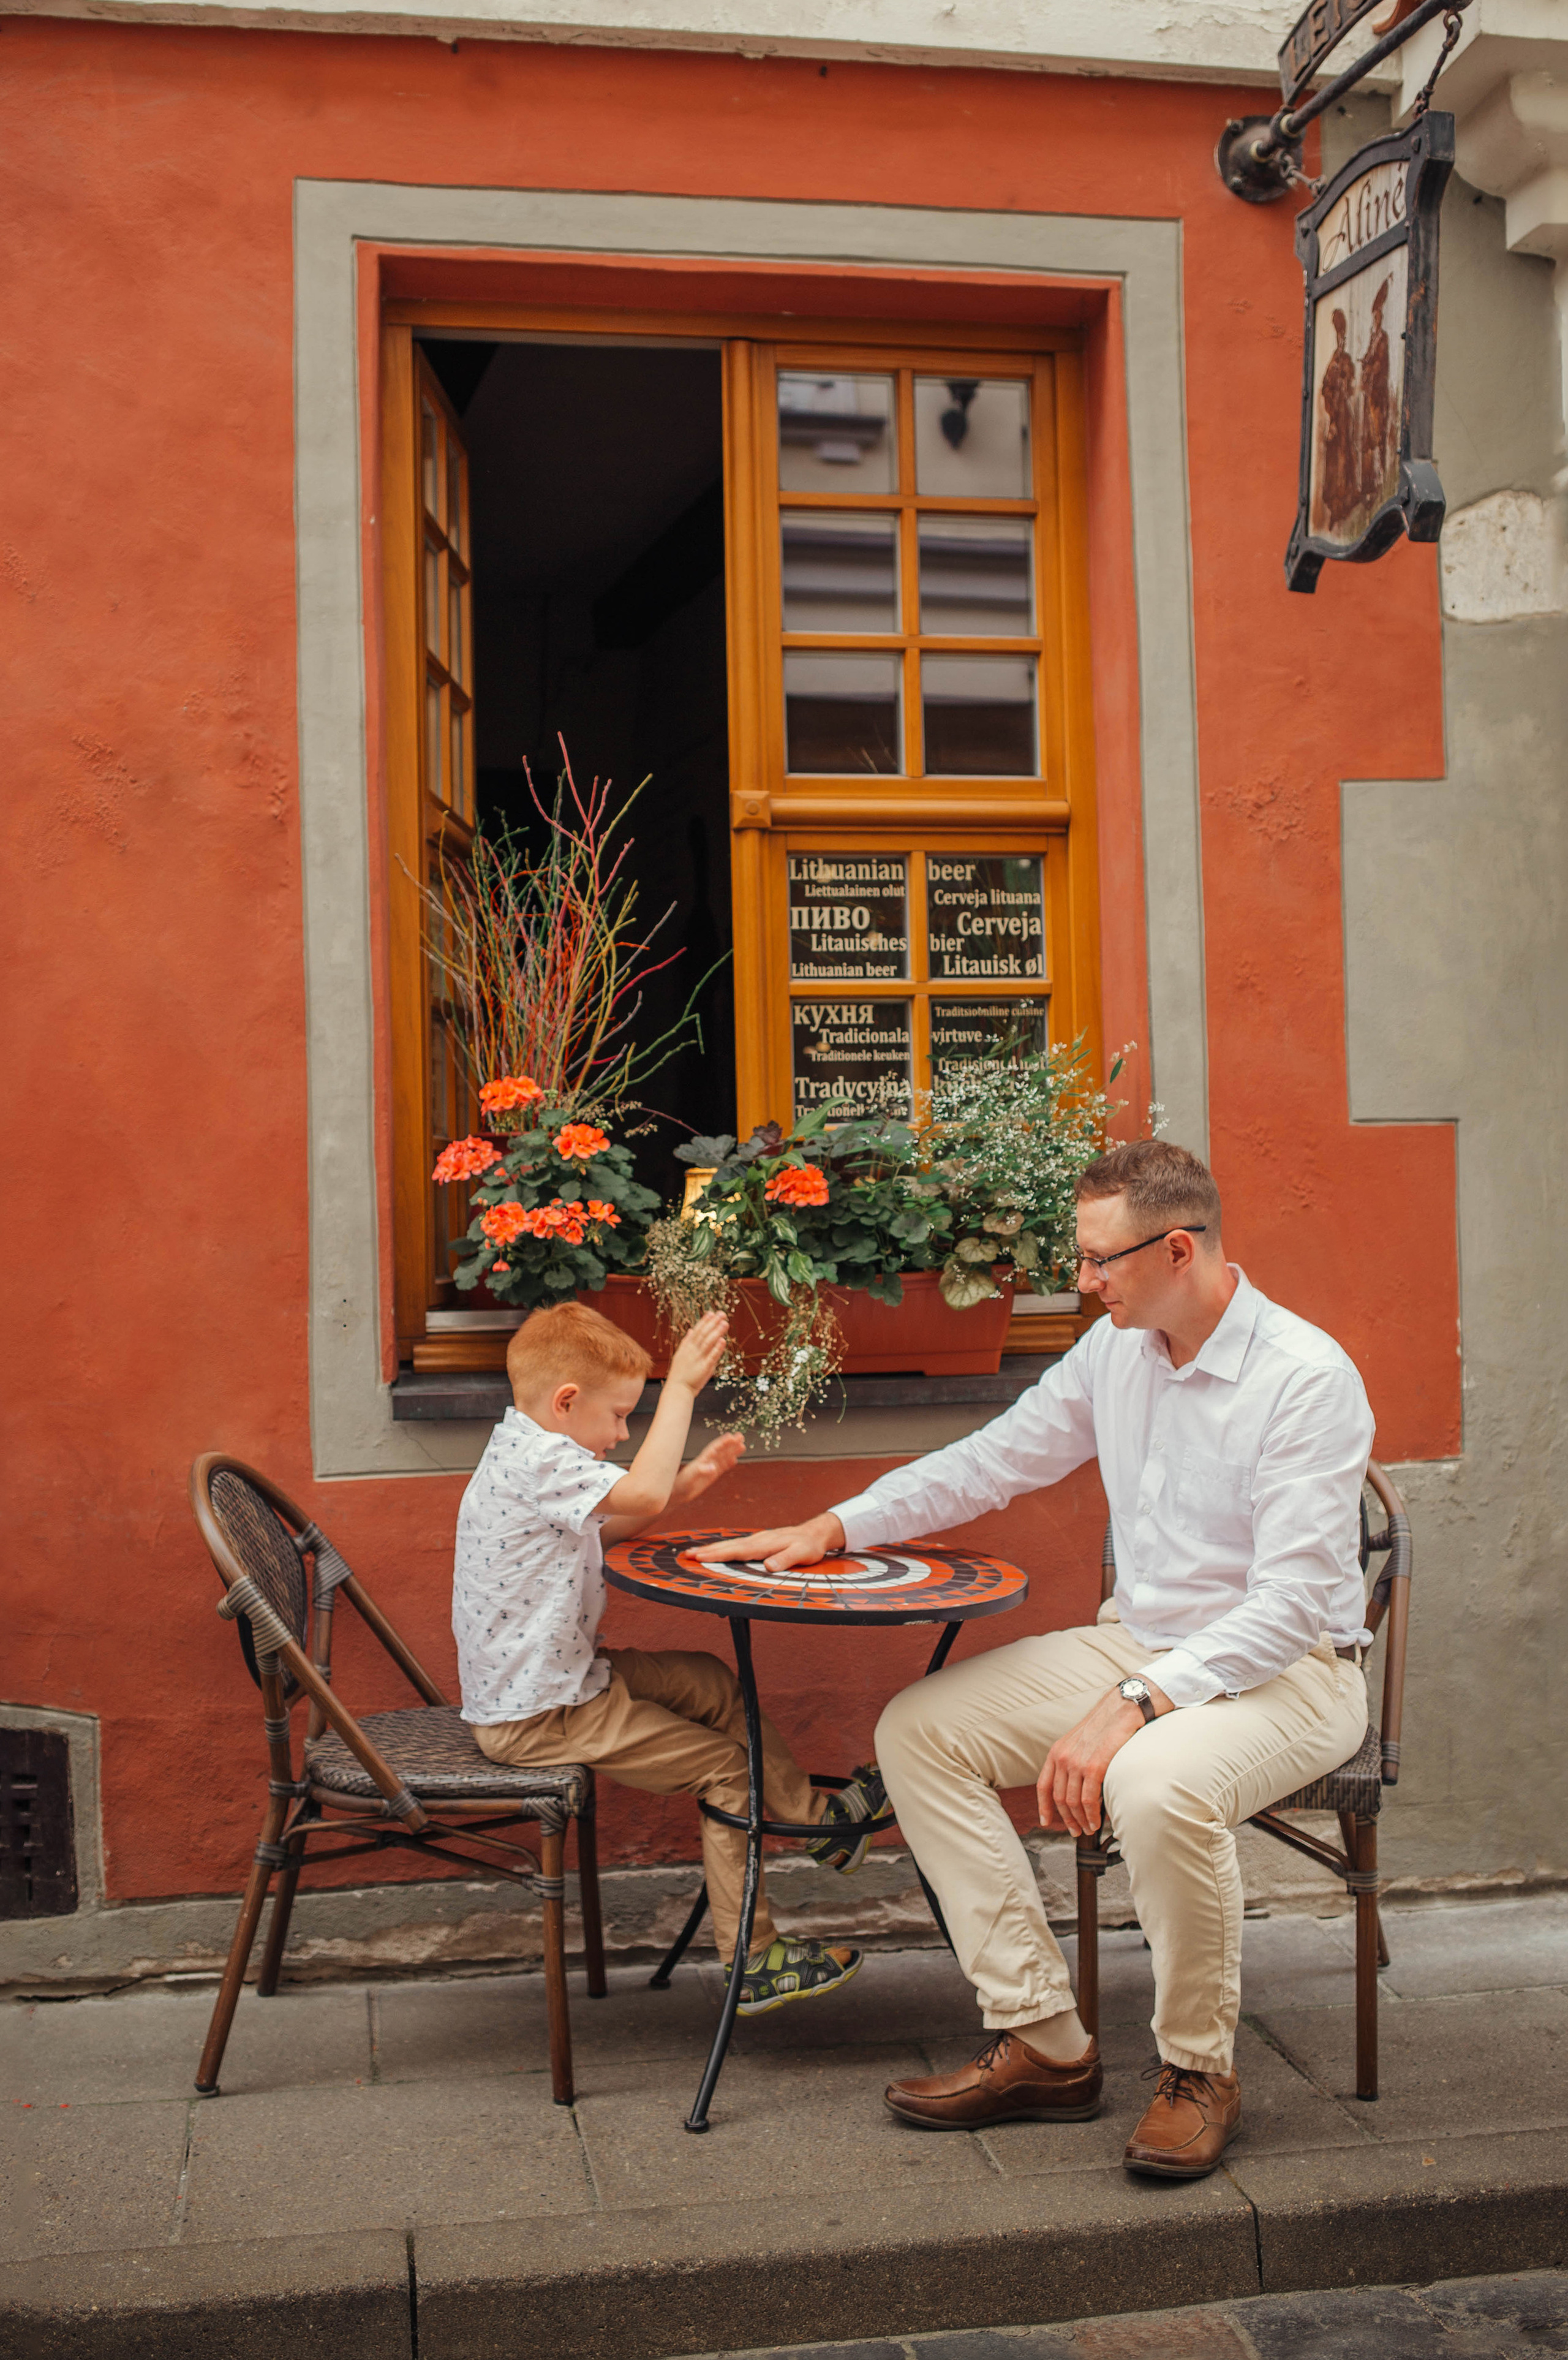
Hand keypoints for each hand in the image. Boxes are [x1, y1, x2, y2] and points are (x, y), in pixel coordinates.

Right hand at [666, 1311, 728, 1396]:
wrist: (677, 1390)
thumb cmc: (680, 1373)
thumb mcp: (680, 1355)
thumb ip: (687, 1342)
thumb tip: (691, 1330)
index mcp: (686, 1348)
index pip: (696, 1332)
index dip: (704, 1322)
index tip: (712, 1313)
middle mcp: (692, 1351)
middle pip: (703, 1334)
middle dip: (713, 1323)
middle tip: (722, 1314)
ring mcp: (698, 1359)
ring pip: (708, 1343)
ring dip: (717, 1332)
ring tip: (725, 1323)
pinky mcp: (704, 1368)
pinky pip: (712, 1357)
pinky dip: (717, 1349)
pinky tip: (723, 1340)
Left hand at [669, 1434, 744, 1506]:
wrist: (677, 1492)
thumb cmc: (681, 1484)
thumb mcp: (691, 1477)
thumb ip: (701, 1471)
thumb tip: (713, 1467)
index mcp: (702, 1460)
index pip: (714, 1448)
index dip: (723, 1442)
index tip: (731, 1436)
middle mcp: (707, 1462)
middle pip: (721, 1450)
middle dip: (731, 1444)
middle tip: (741, 1436)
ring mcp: (709, 1468)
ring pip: (723, 1458)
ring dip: (732, 1452)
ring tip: (742, 1445)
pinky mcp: (711, 1475)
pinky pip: (722, 1467)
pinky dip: (728, 1463)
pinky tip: (735, 1460)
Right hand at [694, 1512, 845, 1572]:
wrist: (815, 1533)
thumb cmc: (809, 1546)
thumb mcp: (802, 1554)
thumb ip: (785, 1559)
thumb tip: (768, 1566)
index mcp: (765, 1544)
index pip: (737, 1550)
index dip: (718, 1555)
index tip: (701, 1557)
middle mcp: (757, 1540)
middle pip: (728, 1546)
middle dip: (707, 1551)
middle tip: (687, 1555)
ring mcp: (756, 1540)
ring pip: (730, 1544)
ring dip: (711, 1549)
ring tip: (693, 1552)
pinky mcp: (757, 1542)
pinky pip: (736, 1545)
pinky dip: (722, 1548)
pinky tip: (714, 1550)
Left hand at [1036, 1682, 1170, 1837]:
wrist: (1120, 1709)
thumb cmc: (1104, 1726)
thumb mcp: (1078, 1742)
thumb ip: (1072, 1762)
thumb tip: (1073, 1787)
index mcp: (1056, 1752)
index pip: (1043, 1786)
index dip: (1043, 1807)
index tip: (1045, 1822)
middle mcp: (1063, 1758)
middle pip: (1059, 1799)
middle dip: (1067, 1819)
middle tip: (1077, 1831)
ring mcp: (1077, 1763)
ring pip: (1073, 1802)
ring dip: (1081, 1821)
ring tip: (1089, 1829)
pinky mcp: (1095, 1767)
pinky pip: (1089, 1800)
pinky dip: (1092, 1815)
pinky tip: (1097, 1821)